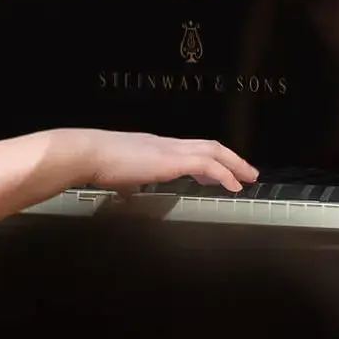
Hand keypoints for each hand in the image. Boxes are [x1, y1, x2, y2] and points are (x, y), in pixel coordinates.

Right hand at [80, 129, 257, 191]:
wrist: (90, 153)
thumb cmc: (98, 164)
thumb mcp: (118, 176)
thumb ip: (127, 184)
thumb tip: (126, 194)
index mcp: (156, 147)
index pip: (191, 149)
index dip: (211, 160)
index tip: (224, 171)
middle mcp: (167, 144)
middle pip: (209, 146)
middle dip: (231, 159)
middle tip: (248, 172)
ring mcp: (171, 149)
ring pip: (213, 151)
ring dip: (234, 164)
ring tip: (248, 178)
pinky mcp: (172, 159)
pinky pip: (207, 164)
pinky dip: (224, 174)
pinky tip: (233, 186)